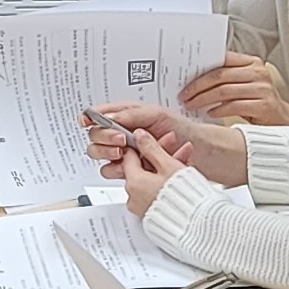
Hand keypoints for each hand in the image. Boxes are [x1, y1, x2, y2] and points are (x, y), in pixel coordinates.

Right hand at [84, 104, 247, 187]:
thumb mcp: (157, 115)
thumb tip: (110, 117)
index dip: (89, 118)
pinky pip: (117, 173)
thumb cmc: (182, 129)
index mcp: (126, 117)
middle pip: (95, 138)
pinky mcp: (132, 173)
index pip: (99, 116)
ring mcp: (126, 155)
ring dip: (111, 155)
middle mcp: (123, 136)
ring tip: (126, 153)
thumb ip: (131, 115)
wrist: (201, 153)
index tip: (86, 121)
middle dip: (104, 139)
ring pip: (102, 158)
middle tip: (120, 140)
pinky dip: (125, 170)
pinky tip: (140, 164)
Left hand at [112, 127, 188, 217]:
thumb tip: (140, 136)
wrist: (196, 223)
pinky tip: (182, 174)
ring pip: (151, 179)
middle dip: (160, 155)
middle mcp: (133, 197)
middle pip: (142, 168)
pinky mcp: (153, 214)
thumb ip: (152, 148)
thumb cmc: (184, 198)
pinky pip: (155, 192)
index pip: (129, 157)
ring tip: (186, 159)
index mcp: (133, 183)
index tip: (153, 140)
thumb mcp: (168, 165)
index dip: (143, 145)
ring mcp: (142, 207)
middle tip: (176, 146)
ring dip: (166, 167)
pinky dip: (165, 182)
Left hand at [179, 54, 288, 124]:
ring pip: (225, 91)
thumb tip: (193, 80)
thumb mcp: (243, 85)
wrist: (284, 120)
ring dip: (204, 99)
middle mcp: (258, 72)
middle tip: (184, 96)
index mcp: (251, 62)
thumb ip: (226, 78)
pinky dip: (219, 110)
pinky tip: (209, 113)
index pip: (222, 60)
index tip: (184, 79)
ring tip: (192, 105)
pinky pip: (235, 106)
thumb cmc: (257, 102)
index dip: (200, 69)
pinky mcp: (265, 105)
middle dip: (198, 86)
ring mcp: (263, 88)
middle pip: (220, 76)